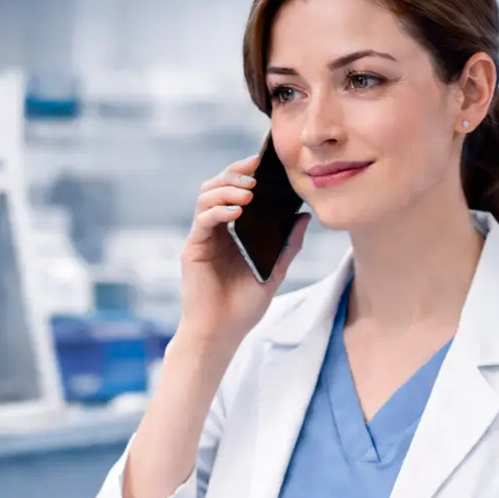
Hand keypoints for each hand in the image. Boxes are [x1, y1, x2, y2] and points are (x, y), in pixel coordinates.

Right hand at [177, 155, 308, 350]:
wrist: (222, 334)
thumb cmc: (243, 308)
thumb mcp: (275, 272)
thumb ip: (288, 245)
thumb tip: (305, 217)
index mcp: (233, 232)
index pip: (235, 191)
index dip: (246, 173)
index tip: (264, 163)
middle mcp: (216, 230)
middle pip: (217, 186)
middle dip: (235, 173)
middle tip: (256, 171)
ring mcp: (203, 238)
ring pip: (206, 197)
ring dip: (227, 188)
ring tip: (249, 191)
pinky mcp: (193, 248)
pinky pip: (202, 220)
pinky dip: (218, 210)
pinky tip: (236, 211)